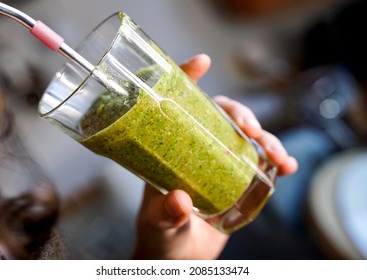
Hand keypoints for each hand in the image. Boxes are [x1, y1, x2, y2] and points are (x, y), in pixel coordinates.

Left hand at [133, 54, 297, 259]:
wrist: (178, 256)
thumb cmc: (160, 236)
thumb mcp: (157, 225)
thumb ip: (165, 215)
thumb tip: (179, 201)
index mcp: (169, 150)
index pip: (176, 106)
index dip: (187, 79)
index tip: (201, 62)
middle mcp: (195, 149)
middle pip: (220, 115)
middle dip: (241, 114)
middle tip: (250, 129)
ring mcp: (218, 162)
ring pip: (245, 137)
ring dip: (266, 139)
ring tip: (277, 156)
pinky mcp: (237, 179)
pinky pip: (259, 162)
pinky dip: (276, 160)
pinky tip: (287, 167)